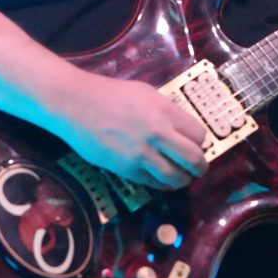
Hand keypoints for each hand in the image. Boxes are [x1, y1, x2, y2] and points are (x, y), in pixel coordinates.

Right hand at [55, 75, 209, 190]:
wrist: (77, 105)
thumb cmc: (111, 94)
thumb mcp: (146, 93)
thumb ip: (166, 110)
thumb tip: (181, 129)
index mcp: (165, 111)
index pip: (199, 134)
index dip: (199, 141)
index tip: (196, 143)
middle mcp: (158, 133)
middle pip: (194, 159)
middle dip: (200, 166)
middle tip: (198, 168)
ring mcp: (143, 154)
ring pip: (177, 177)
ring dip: (184, 179)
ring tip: (182, 177)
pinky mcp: (128, 169)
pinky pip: (155, 184)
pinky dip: (163, 184)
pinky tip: (163, 179)